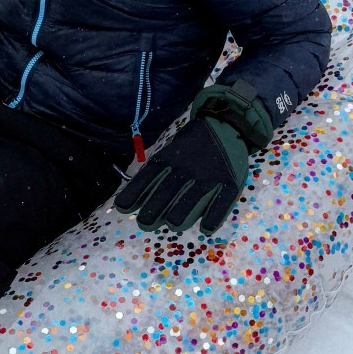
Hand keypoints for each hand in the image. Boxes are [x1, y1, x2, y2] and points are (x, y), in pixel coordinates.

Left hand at [114, 84, 271, 235]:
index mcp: (170, 160)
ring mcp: (209, 176)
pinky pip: (222, 201)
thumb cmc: (191, 147)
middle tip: (145, 223)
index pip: (148, 178)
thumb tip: (126, 203)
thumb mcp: (169, 153)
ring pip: (193, 197)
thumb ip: (153, 175)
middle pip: (168, 190)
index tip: (123, 208)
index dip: (135, 193)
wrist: (225, 124)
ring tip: (173, 224)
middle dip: (155, 207)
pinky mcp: (230, 183)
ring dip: (182, 212)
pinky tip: (206, 229)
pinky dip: (214, 216)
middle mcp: (187, 170)